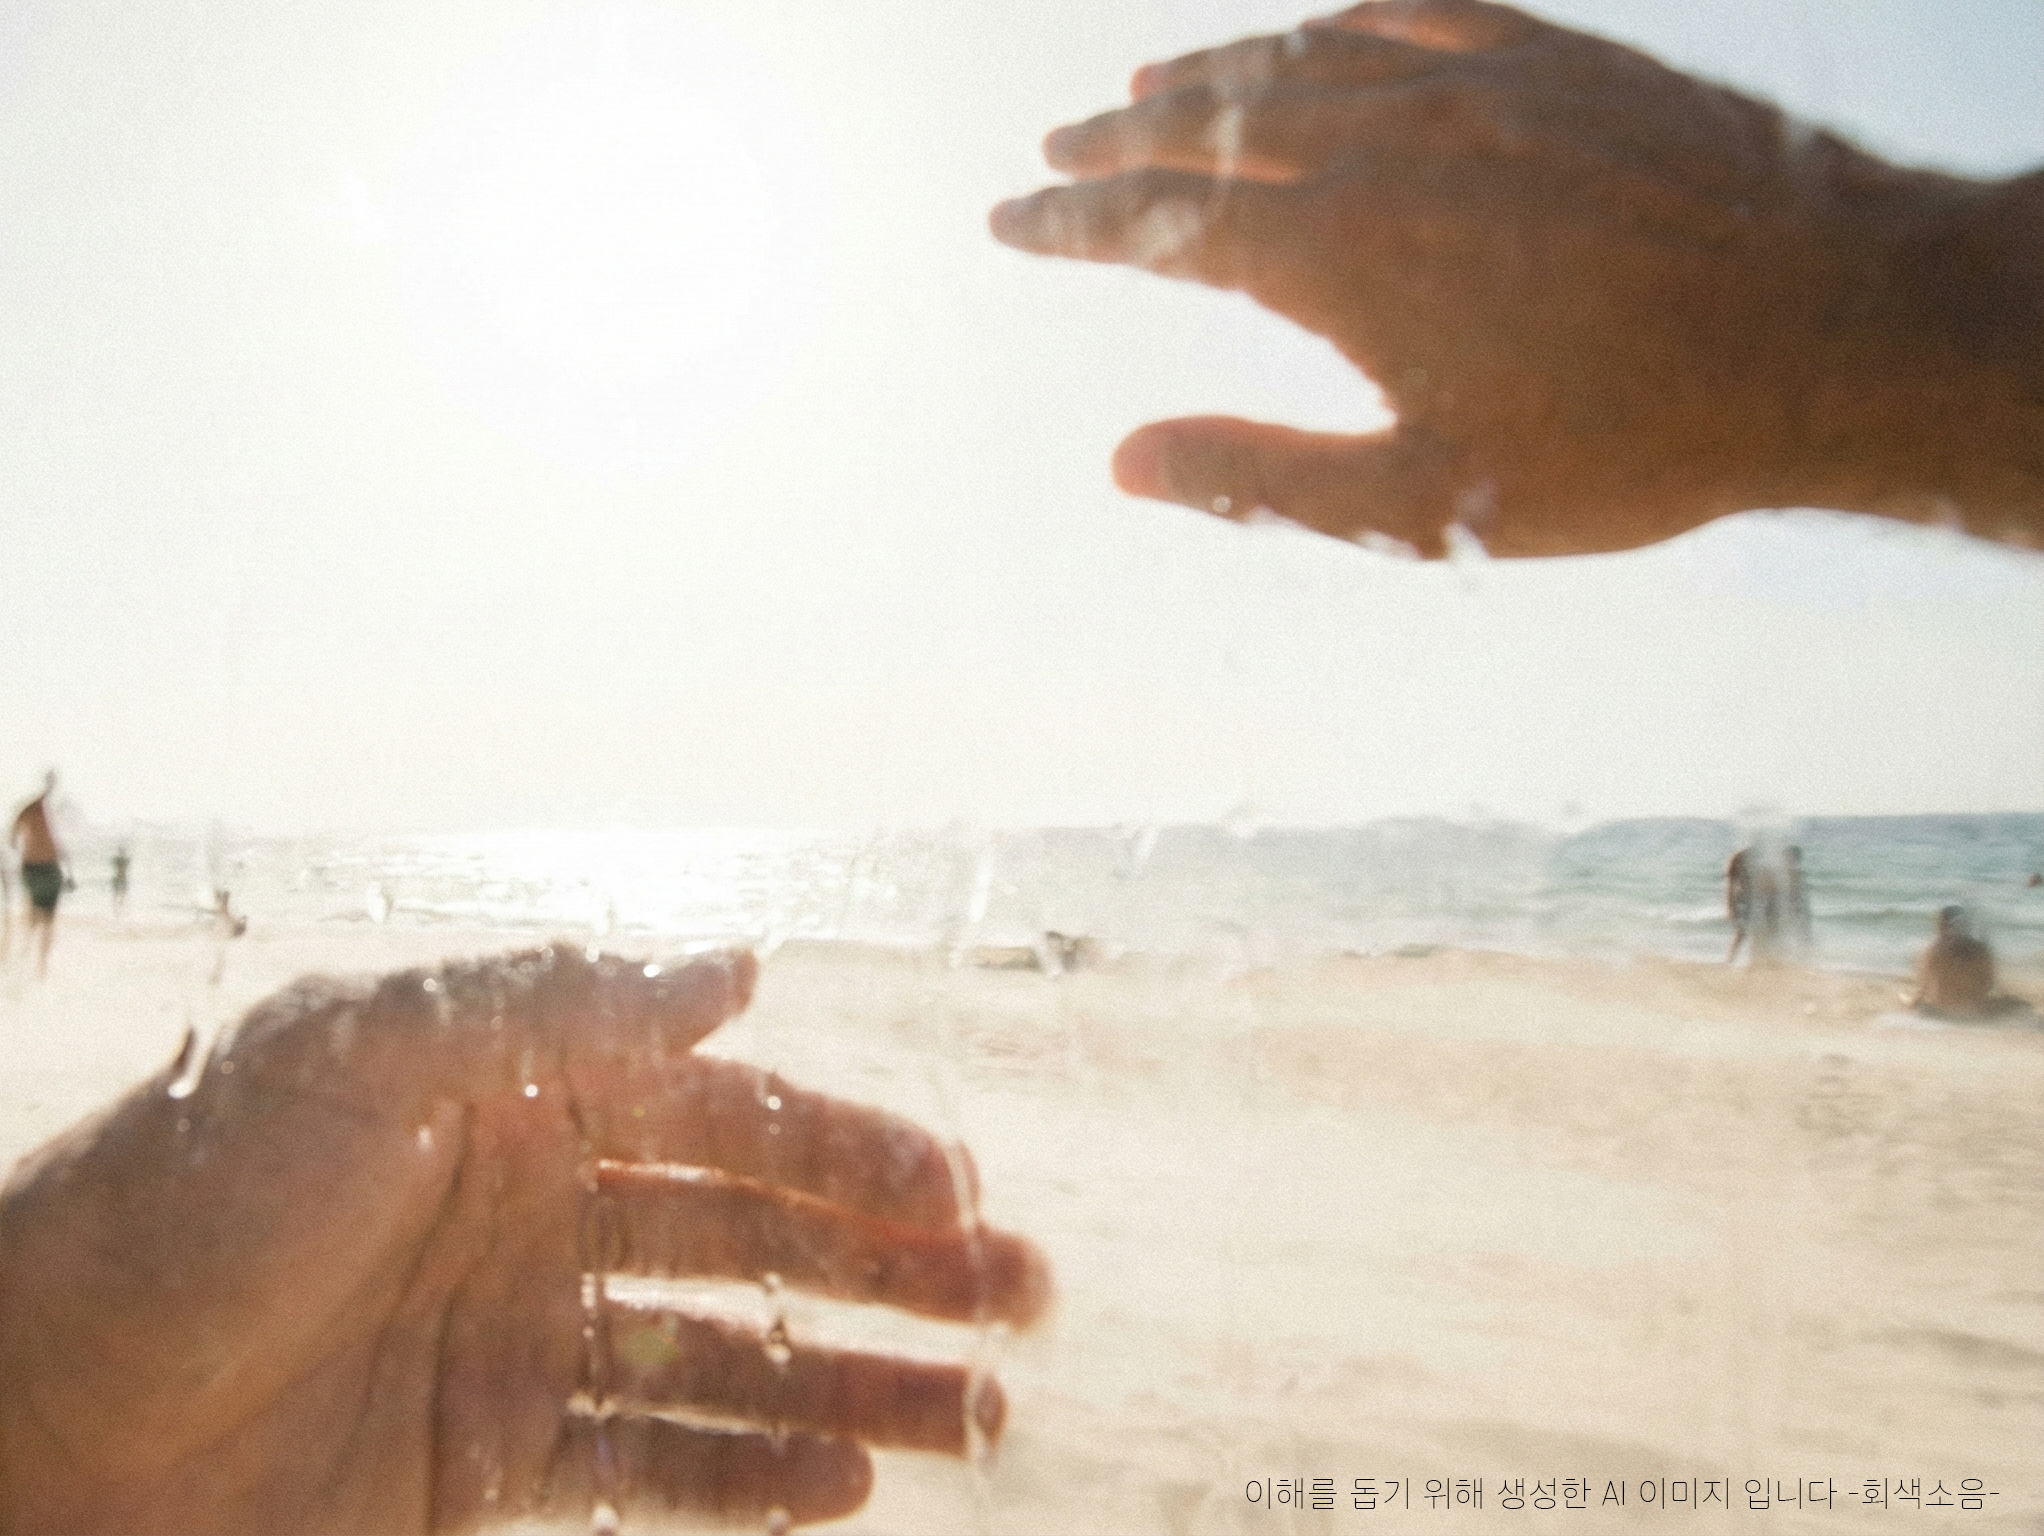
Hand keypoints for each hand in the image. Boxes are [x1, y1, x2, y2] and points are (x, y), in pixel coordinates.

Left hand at [0, 946, 1049, 1532]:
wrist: (17, 1404)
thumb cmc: (174, 1197)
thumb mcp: (355, 1052)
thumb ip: (549, 1003)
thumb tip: (739, 958)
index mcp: (505, 1090)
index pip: (717, 1107)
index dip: (844, 1147)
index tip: (963, 1194)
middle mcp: (528, 1207)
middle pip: (749, 1232)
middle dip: (891, 1264)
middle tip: (1031, 1301)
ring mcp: (510, 1341)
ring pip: (726, 1359)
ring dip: (858, 1381)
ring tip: (984, 1419)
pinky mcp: (481, 1467)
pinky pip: (649, 1469)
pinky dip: (752, 1478)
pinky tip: (848, 1486)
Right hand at [993, 0, 2043, 555]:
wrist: (1832, 330)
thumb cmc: (1631, 438)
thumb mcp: (1425, 502)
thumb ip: (1261, 477)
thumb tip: (1121, 459)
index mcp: (1334, 252)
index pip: (1154, 221)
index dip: (1067, 223)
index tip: (1005, 219)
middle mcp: (1388, 143)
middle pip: (1210, 119)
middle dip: (1118, 139)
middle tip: (1059, 150)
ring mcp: (1476, 83)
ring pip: (1304, 56)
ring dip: (1215, 72)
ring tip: (1154, 82)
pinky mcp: (1561, 57)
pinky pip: (1419, 12)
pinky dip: (1345, 22)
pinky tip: (1324, 28)